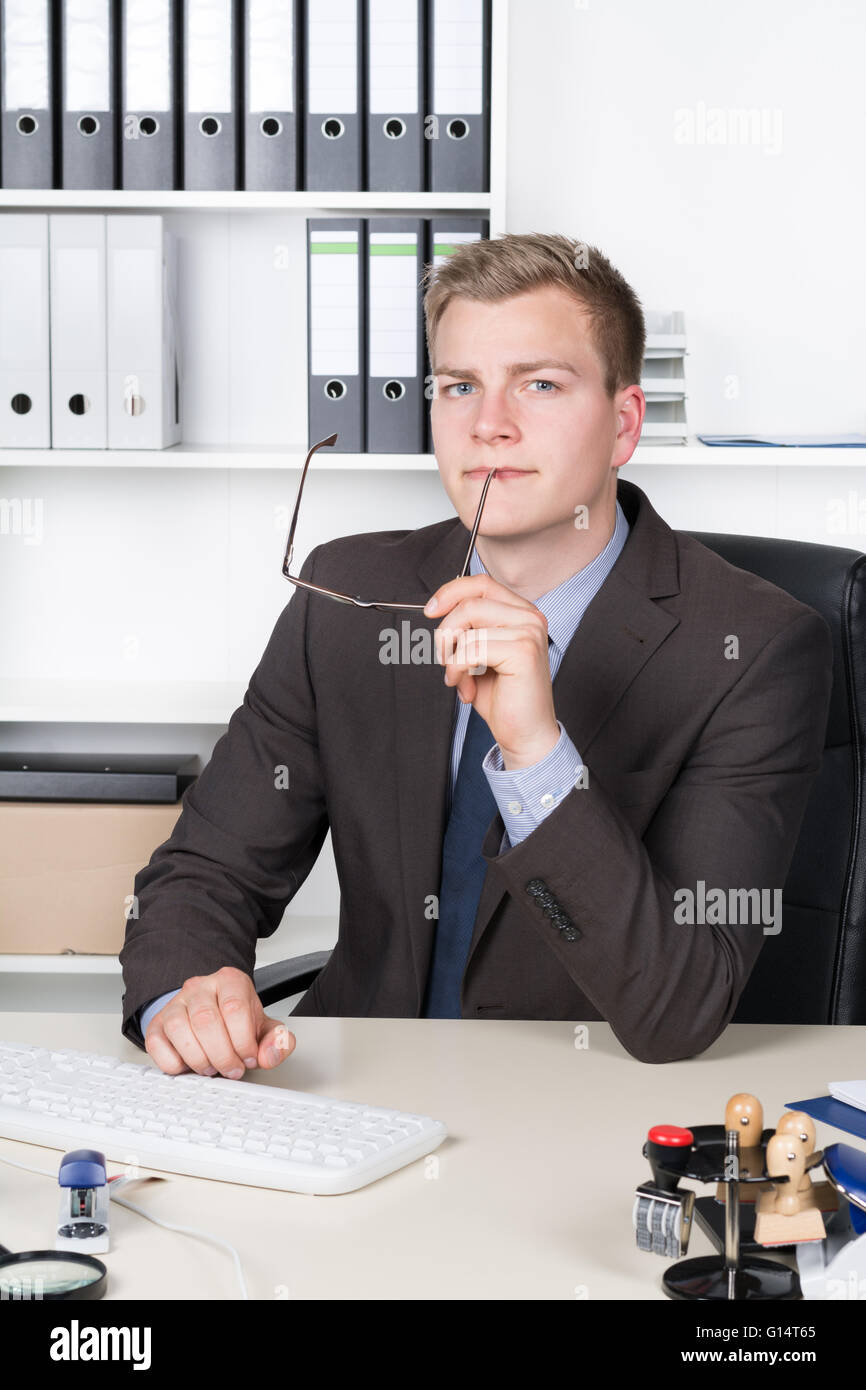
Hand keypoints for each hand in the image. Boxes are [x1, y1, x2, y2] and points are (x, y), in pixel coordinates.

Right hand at [144, 966, 294, 1078]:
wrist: (213, 1016)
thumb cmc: (238, 1022)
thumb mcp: (265, 1028)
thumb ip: (278, 1041)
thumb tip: (269, 1056)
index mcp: (230, 981)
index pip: (235, 1008)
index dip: (243, 1041)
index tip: (248, 1059)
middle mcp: (200, 987)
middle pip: (206, 1020)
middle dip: (222, 1055)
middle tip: (232, 1070)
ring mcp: (175, 1003)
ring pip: (179, 1028)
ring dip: (198, 1059)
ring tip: (212, 1068)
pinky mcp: (156, 1023)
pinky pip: (156, 1044)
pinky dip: (173, 1063)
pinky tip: (189, 1066)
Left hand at [424, 575, 559, 769]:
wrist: (525, 733)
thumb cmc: (502, 698)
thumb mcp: (478, 655)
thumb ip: (467, 629)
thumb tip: (440, 608)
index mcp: (521, 613)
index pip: (481, 584)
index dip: (451, 592)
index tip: (431, 610)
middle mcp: (530, 618)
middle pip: (470, 602)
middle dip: (446, 632)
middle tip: (443, 658)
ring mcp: (529, 632)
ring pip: (468, 626)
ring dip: (451, 657)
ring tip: (459, 679)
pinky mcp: (523, 651)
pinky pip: (471, 649)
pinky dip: (457, 669)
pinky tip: (465, 688)